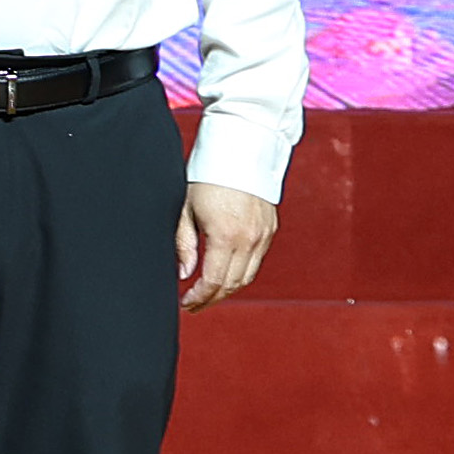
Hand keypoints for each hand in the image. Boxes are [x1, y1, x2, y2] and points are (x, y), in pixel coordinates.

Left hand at [177, 178, 277, 307]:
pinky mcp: (270, 228)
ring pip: (247, 276)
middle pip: (233, 284)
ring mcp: (263, 234)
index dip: (199, 297)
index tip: (186, 302)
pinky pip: (257, 260)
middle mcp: (250, 239)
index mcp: (226, 235)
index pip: (214, 281)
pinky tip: (225, 272)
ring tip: (208, 293)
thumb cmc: (206, 174)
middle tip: (194, 304)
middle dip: (212, 299)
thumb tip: (184, 274)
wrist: (241, 148)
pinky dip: (241, 272)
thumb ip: (184, 244)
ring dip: (228, 289)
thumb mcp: (185, 208)